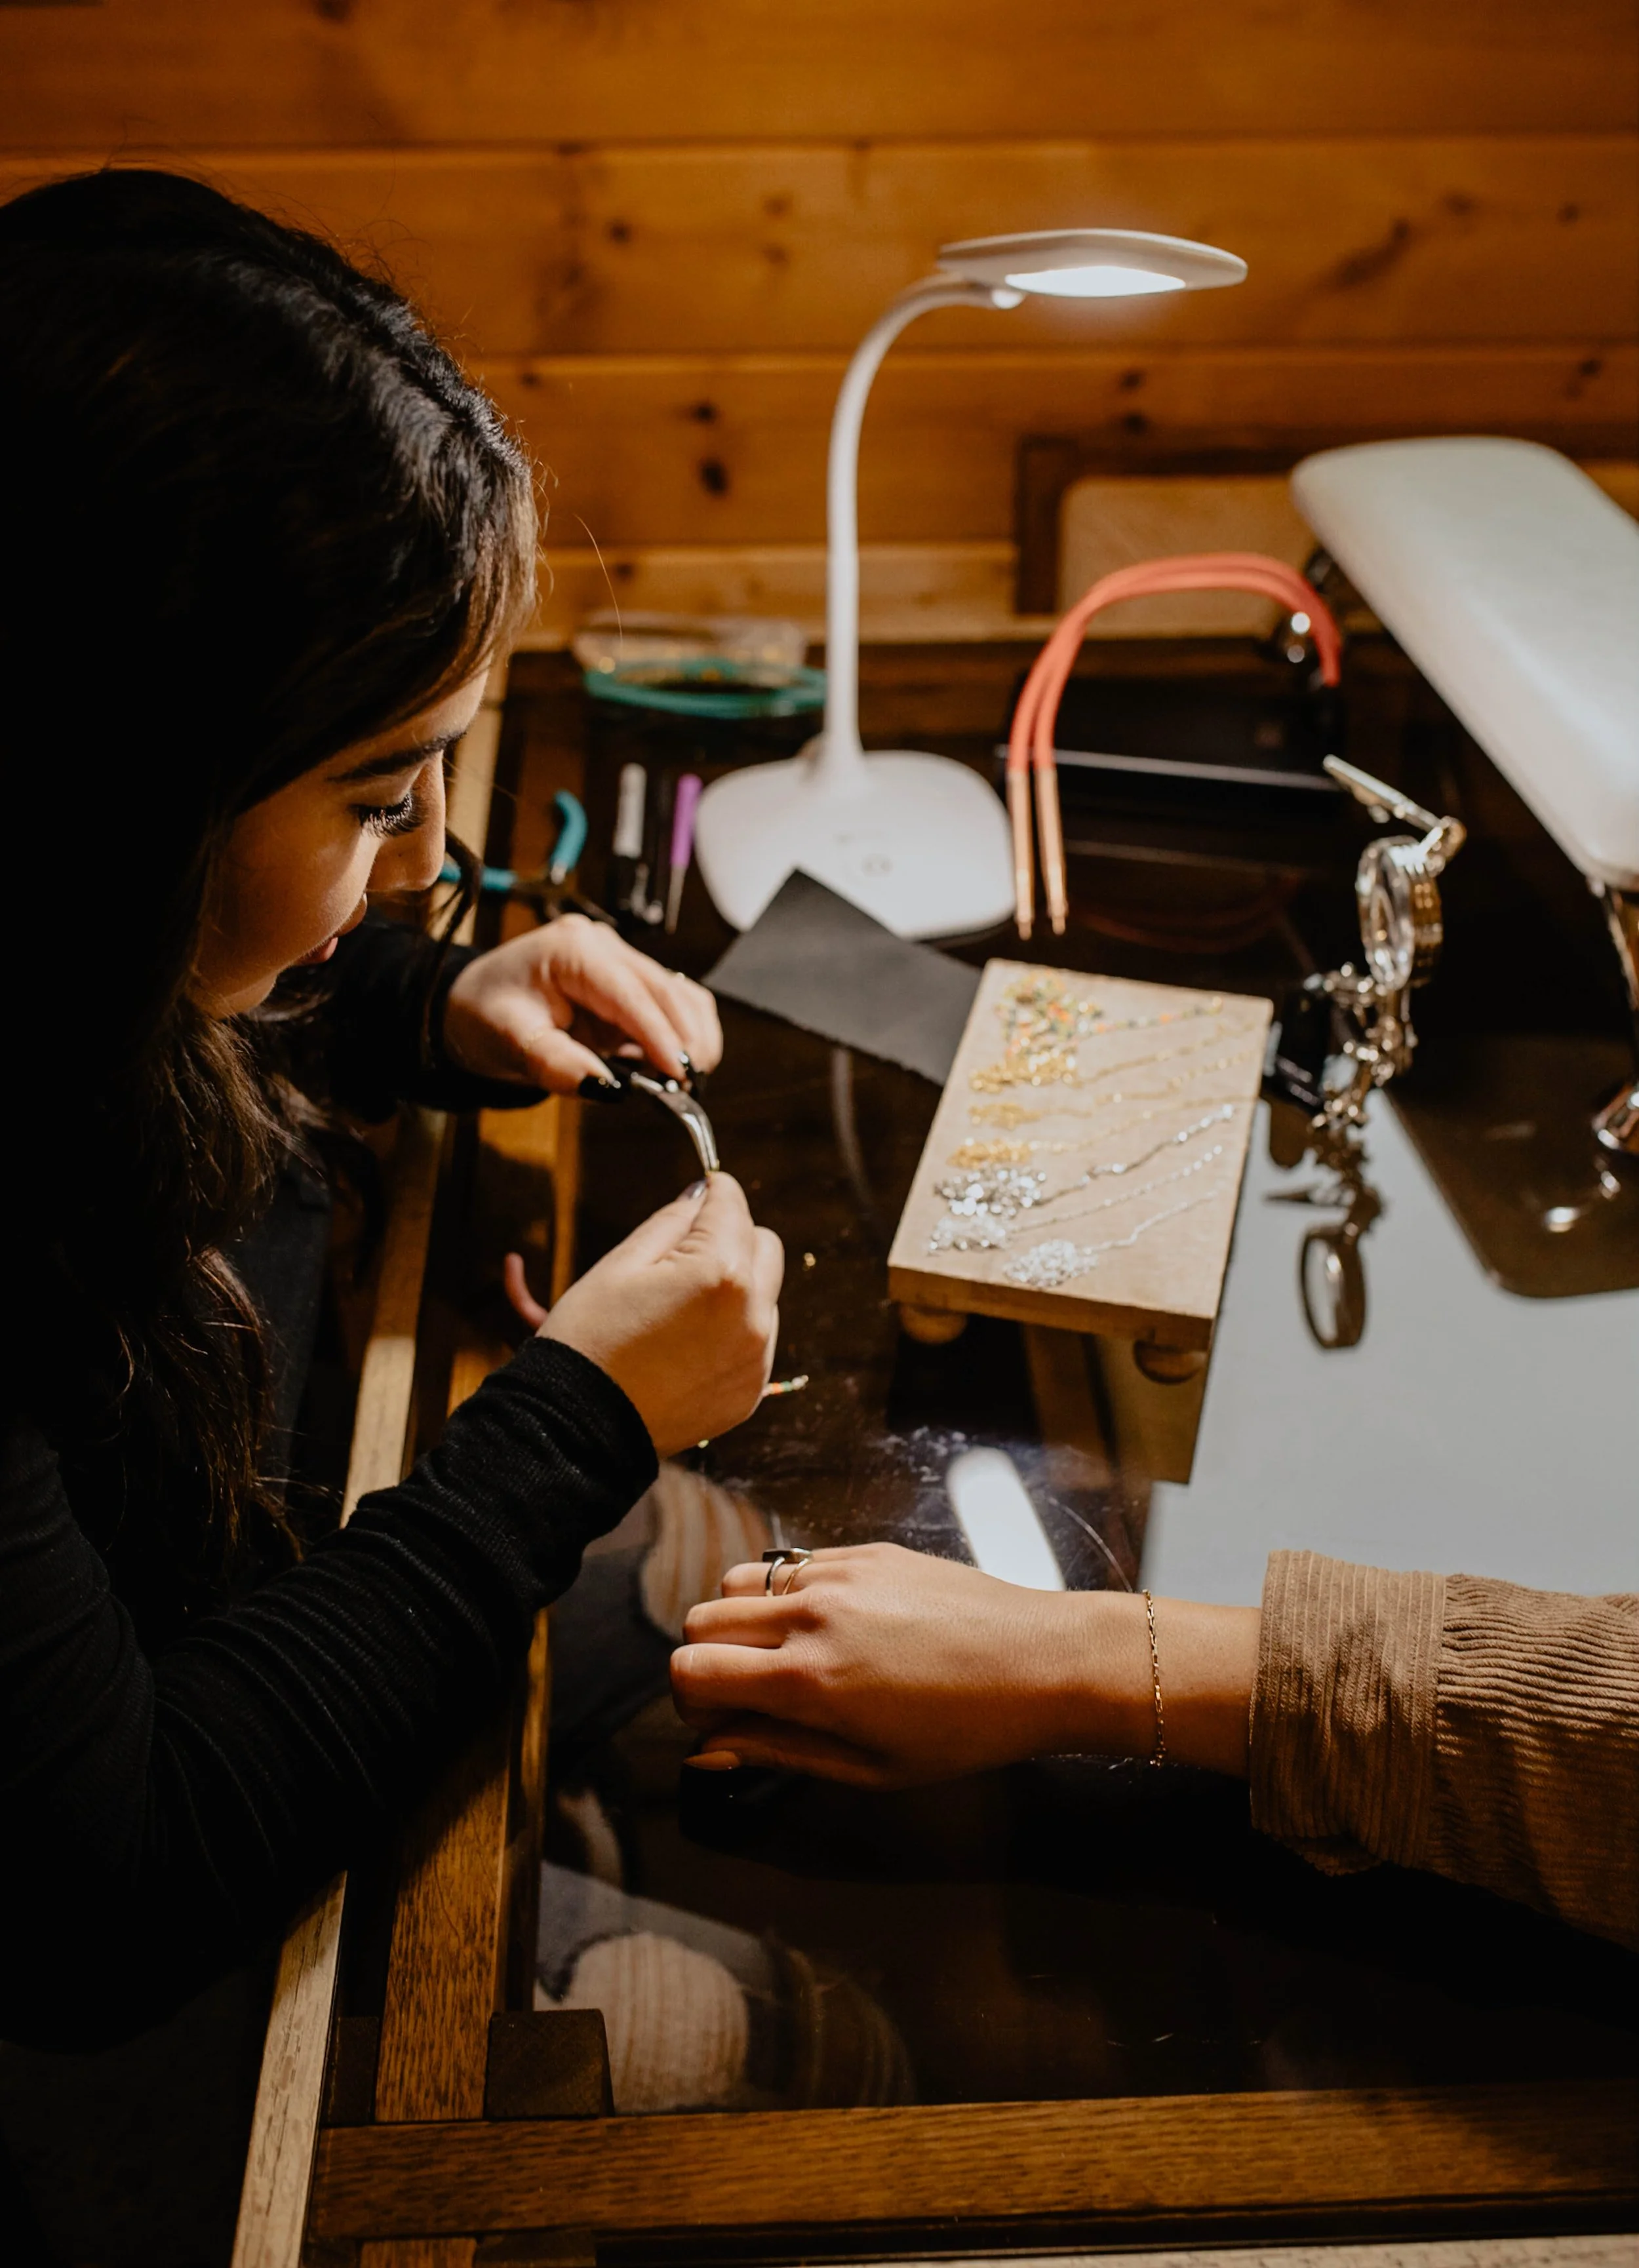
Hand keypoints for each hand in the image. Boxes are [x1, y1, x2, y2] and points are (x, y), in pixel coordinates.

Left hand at [441, 913, 720, 1091]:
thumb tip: (609, 1088)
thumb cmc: (485, 1016)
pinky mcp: (628, 980)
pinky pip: (672, 1002)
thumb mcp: (509, 1042)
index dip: (660, 1034)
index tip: (679, 1073)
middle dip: (685, 1038)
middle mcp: (602, 945)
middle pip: (665, 988)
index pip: (630, 992)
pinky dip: (681, 1033)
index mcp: (571, 949)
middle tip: (691, 1086)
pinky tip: (672, 1064)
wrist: (474, 1005)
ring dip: (692, 1035)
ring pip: (678, 992)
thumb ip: (556, 1064)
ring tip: (686, 1079)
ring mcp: (619, 959)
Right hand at [540, 1173, 782, 1456]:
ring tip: (678, 1306)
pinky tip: (685, 1343)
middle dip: (732, 1237)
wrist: (578, 1429)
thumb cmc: (589, 1340)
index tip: (703, 1188)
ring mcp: (756, 1358)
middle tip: (686, 1249)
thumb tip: (702, 1196)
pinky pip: (755, 1341)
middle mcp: (752, 1315)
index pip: (733, 1206)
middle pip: (765, 1246)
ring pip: (764, 1295)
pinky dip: (731, 1331)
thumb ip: (672, 1221)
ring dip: (734, 1287)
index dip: (713, 1190)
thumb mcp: (621, 1263)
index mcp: (720, 1274)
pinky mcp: (749, 1391)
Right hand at [672, 1545, 1258, 1785]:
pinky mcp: (866, 1550)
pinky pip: (790, 1564)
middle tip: (748, 1693)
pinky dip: (786, 1594)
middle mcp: (811, 1614)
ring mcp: (838, 1573)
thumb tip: (705, 1751)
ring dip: (740, 1621)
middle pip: (698, 1620)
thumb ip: (776, 1753)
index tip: (720, 1721)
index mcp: (807, 1678)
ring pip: (736, 1582)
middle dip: (707, 1661)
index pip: (690, 1671)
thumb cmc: (964, 1731)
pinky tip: (832, 1626)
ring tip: (785, 1655)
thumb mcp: (869, 1768)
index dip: (690, 1704)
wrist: (1042, 1662)